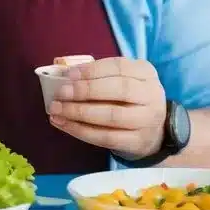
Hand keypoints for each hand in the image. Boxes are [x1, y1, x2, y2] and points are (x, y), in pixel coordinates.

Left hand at [48, 57, 167, 159]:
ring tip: (56, 110)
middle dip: (86, 90)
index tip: (69, 75)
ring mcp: (146, 120)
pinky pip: (106, 137)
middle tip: (61, 93)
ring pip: (111, 116)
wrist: (153, 131)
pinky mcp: (137, 142)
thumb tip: (62, 71)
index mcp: (145, 73)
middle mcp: (151, 95)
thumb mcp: (121, 79)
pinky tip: (64, 124)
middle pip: (118, 90)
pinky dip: (81, 131)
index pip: (119, 67)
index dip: (92, 70)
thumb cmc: (128, 99)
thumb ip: (97, 74)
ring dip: (80, 112)